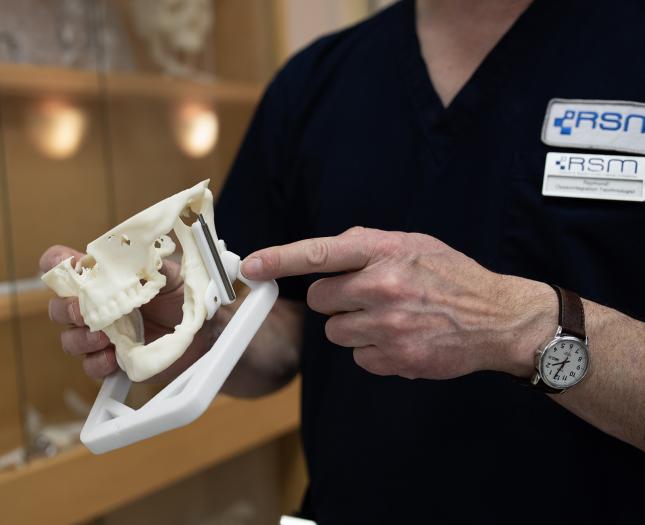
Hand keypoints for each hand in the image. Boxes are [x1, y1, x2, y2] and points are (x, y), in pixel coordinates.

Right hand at [40, 245, 216, 381]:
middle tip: (82, 311)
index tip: (63, 264)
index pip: (67, 267)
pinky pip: (92, 366)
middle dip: (66, 309)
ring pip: (71, 339)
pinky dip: (98, 362)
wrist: (205, 330)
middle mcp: (99, 307)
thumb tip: (125, 257)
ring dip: (81, 339)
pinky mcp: (115, 360)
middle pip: (59, 308)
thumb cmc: (185, 298)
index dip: (58, 264)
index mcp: (106, 280)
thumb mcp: (168, 274)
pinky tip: (113, 357)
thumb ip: (143, 265)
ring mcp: (104, 335)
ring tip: (102, 337)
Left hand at [241, 227, 556, 379]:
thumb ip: (368, 245)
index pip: (319, 253)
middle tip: (366, 296)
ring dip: (353, 326)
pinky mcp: (396, 359)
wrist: (497, 318)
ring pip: (336, 332)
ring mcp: (389, 326)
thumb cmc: (453, 277)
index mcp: (384, 252)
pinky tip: (400, 338)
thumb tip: (326, 254)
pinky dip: (372, 350)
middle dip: (335, 299)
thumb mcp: (414, 244)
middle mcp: (383, 287)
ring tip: (389, 318)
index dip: (279, 258)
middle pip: (320, 299)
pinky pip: (358, 357)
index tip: (251, 265)